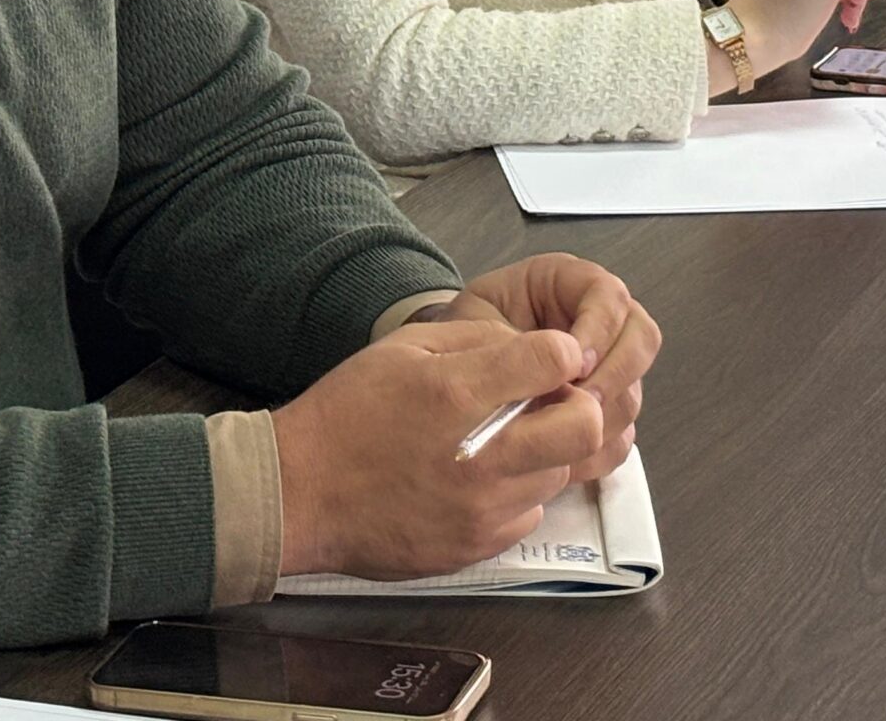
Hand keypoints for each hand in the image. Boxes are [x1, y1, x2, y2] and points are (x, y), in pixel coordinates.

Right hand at [274, 320, 603, 579]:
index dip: (562, 352)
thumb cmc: (344, 417)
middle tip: (551, 402)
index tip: (553, 357)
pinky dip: (518, 493)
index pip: (554, 361)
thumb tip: (531, 347)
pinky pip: (528, 513)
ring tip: (503, 441)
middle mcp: (480, 455)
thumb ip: (473, 340)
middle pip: (584, 426)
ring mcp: (483, 507)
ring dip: (546, 451)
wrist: (301, 494)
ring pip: (560, 473)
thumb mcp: (401, 350)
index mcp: (457, 393)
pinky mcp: (478, 545)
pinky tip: (480, 480)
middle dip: (580, 406)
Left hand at [440, 255, 657, 484]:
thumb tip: (553, 365)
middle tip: (581, 402)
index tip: (574, 363)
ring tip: (568, 430)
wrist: (450, 369)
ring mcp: (607, 368)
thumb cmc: (462, 332)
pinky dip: (604, 445)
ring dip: (609, 413)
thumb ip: (516, 336)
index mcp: (571, 283)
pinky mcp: (602, 410)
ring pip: (636, 388)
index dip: (600, 328)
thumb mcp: (477, 319)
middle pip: (641, 339)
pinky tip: (569, 455)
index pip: (610, 295)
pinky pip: (625, 430)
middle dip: (615, 374)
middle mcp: (600, 320)